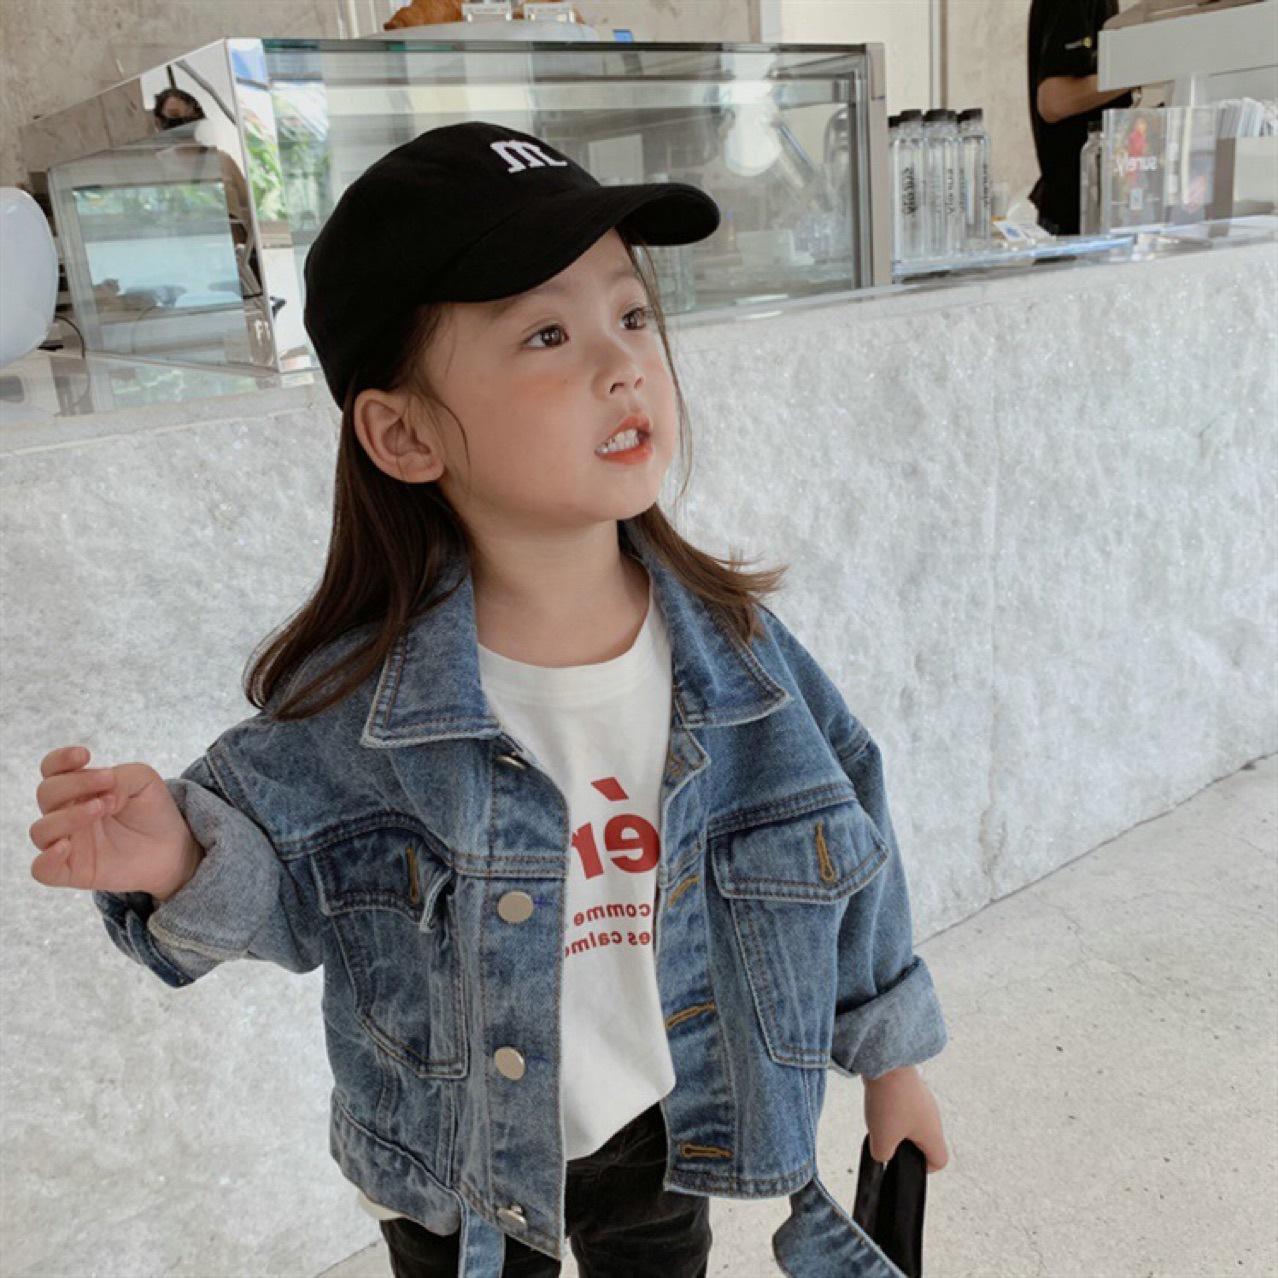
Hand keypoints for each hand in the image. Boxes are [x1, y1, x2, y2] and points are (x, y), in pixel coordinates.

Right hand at [29, 744, 202, 901]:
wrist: (171, 848)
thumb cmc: (151, 811)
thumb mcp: (143, 781)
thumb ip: (120, 777)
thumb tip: (100, 793)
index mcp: (78, 789)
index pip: (51, 770)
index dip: (60, 759)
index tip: (84, 755)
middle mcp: (66, 813)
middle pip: (46, 793)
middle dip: (76, 784)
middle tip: (110, 789)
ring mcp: (67, 843)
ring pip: (41, 829)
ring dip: (69, 816)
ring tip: (103, 808)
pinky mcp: (73, 871)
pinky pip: (42, 869)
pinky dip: (46, 859)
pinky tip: (65, 847)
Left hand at [863, 1065, 948, 1173]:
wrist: (886, 1061)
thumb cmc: (891, 1100)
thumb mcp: (882, 1139)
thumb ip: (883, 1156)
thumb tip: (882, 1155)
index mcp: (933, 1133)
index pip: (940, 1160)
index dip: (924, 1169)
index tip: (905, 1164)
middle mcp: (932, 1115)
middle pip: (923, 1139)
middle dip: (904, 1145)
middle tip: (887, 1141)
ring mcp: (921, 1098)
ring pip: (911, 1121)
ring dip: (895, 1124)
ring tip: (879, 1121)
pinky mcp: (909, 1086)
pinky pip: (902, 1104)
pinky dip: (890, 1108)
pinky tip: (878, 1104)